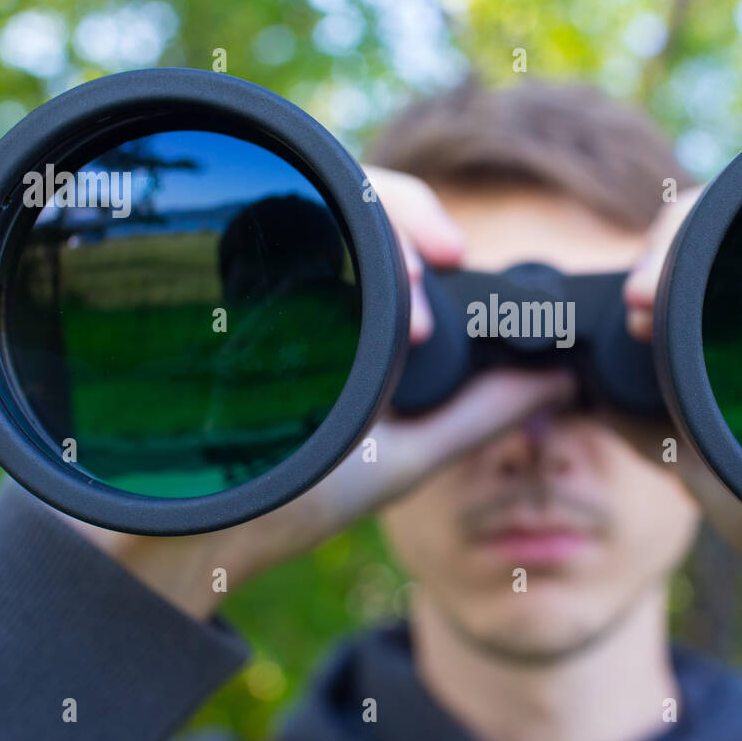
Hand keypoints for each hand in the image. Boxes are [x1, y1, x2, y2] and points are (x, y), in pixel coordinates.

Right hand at [64, 166, 575, 618]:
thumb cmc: (285, 504)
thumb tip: (563, 380)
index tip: (456, 258)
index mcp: (348, 319)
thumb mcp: (403, 459)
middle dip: (403, 214)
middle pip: (349, 200)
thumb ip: (480, 419)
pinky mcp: (200, 290)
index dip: (427, 226)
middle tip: (438, 261)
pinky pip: (247, 225)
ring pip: (302, 199)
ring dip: (364, 223)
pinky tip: (339, 273)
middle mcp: (296, 290)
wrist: (178, 540)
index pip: (390, 234)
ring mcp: (243, 286)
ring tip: (401, 287)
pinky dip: (299, 229)